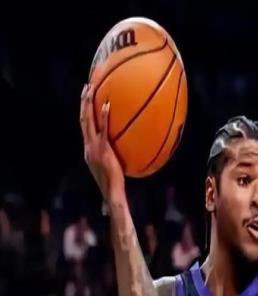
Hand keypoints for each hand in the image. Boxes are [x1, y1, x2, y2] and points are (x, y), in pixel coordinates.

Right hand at [80, 84, 124, 201]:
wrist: (111, 191)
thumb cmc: (113, 182)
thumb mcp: (109, 167)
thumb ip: (111, 158)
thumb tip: (118, 153)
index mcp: (88, 149)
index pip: (84, 126)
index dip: (83, 112)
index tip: (85, 99)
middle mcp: (88, 146)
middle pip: (83, 119)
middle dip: (83, 102)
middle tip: (86, 86)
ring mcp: (94, 147)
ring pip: (88, 121)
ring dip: (88, 104)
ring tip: (91, 89)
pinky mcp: (104, 149)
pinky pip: (104, 130)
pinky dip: (105, 117)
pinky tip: (108, 105)